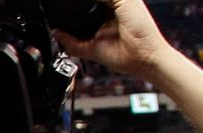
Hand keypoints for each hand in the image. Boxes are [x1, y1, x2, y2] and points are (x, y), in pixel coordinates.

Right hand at [55, 0, 170, 78]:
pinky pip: (71, 44)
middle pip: (82, 10)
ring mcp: (95, 34)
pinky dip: (63, 39)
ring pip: (74, 26)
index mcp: (114, 4)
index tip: (78, 0)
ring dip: (66, 23)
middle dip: (75, 9)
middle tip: (69, 5)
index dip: (85, 1)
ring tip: (61, 16)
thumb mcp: (127, 1)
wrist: (143, 55)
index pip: (94, 1)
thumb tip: (83, 2)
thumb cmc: (143, 29)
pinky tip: (58, 32)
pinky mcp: (89, 49)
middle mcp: (103, 18)